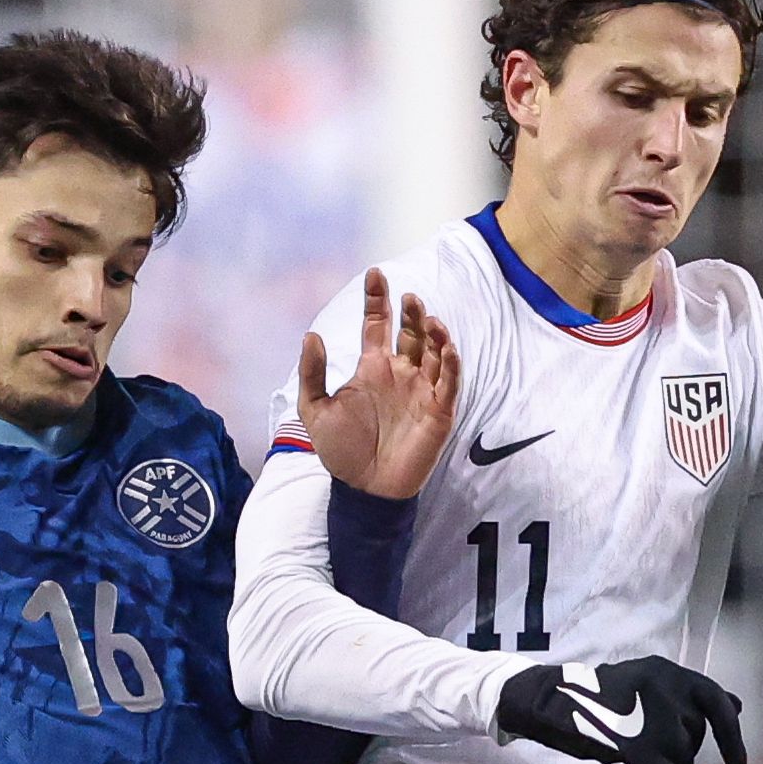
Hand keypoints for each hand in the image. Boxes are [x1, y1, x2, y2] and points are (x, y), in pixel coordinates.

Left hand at [296, 269, 462, 498]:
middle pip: (412, 333)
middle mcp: (400, 374)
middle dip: (412, 313)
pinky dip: (450, 364)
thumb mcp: (315, 410)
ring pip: (435, 352)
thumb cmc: (340, 451)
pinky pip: (449, 383)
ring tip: (428, 319)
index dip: (377, 299)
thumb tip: (311, 335)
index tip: (375, 274)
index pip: (378, 325)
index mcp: (372, 368)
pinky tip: (445, 348)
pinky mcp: (438, 411)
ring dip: (434, 334)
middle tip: (409, 297)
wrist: (363, 489)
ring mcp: (422, 391)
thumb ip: (313, 374)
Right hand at [493, 657, 747, 763]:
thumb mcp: (649, 681)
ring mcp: (651, 717)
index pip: (716, 702)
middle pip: (694, 737)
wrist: (551, 702)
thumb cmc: (601, 694)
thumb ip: (692, 694)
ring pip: (682, 758)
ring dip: (664, 763)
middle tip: (638, 736)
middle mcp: (666, 690)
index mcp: (668, 671)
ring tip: (628, 745)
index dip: (731, 734)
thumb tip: (738, 705)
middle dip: (677, 748)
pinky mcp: (634, 746)